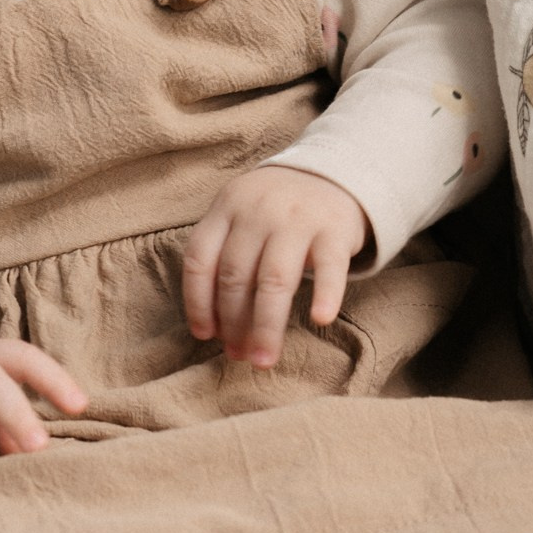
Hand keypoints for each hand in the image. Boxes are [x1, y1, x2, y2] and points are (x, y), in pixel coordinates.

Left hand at [181, 165, 369, 367]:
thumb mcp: (240, 214)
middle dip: (233, 323)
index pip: (200, 259)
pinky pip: (328, 267)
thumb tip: (215, 327)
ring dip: (266, 325)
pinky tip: (319, 319)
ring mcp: (297, 219)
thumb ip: (224, 256)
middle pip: (235, 276)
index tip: (205, 335)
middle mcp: (257, 212)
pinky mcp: (334, 229)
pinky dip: (324, 293)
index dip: (197, 301)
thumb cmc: (275, 209)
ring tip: (264, 359)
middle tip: (238, 356)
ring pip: (274, 279)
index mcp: (226, 207)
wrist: (331, 172)